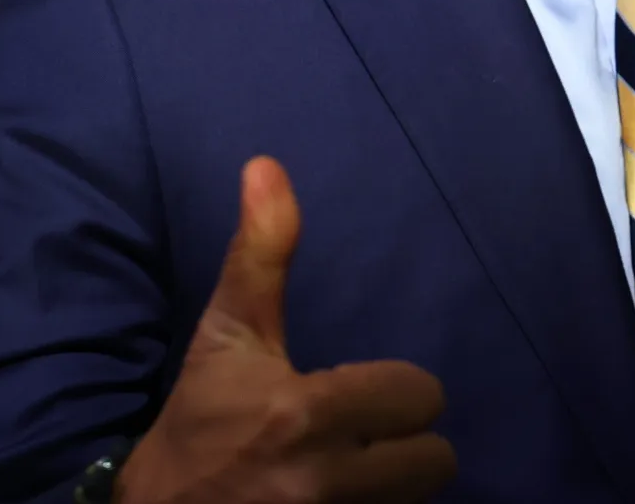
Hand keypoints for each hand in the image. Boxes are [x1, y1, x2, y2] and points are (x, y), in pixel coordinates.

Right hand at [115, 157, 456, 502]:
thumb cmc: (199, 419)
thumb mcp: (227, 335)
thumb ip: (259, 254)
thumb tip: (266, 165)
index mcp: (304, 414)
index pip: (421, 397)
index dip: (399, 393)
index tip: (362, 394)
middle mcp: (323, 479)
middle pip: (435, 461)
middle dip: (407, 446)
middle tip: (369, 438)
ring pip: (418, 499)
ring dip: (396, 487)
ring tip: (359, 473)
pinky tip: (349, 500)